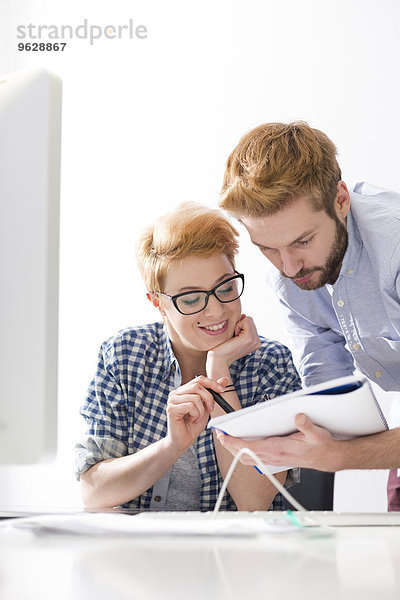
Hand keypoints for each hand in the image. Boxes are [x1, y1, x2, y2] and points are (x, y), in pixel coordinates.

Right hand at [166, 376, 227, 451]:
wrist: (184, 440)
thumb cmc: (193, 424)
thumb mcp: (206, 407)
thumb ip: (213, 393)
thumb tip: (224, 379)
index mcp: (183, 390)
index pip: (199, 379)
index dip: (211, 383)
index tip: (221, 390)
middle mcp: (176, 393)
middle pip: (197, 386)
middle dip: (209, 398)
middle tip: (210, 409)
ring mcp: (172, 400)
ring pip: (195, 397)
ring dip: (201, 410)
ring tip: (197, 418)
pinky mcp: (171, 409)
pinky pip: (190, 406)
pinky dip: (196, 415)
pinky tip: (192, 420)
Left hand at [206, 314, 259, 374]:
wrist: (218, 359)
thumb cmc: (223, 347)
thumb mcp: (235, 334)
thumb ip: (241, 325)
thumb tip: (244, 315)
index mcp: (255, 341)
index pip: (250, 322)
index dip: (239, 326)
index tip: (234, 338)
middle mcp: (257, 341)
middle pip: (250, 319)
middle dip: (239, 325)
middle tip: (234, 338)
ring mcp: (255, 340)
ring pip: (248, 319)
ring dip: (238, 326)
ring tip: (234, 338)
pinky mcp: (249, 338)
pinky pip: (245, 321)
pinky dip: (237, 326)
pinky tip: (234, 338)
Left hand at [215, 413, 340, 471]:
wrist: (328, 458)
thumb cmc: (321, 445)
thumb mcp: (317, 433)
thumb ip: (306, 425)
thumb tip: (298, 417)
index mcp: (279, 449)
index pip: (250, 448)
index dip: (234, 443)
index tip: (223, 436)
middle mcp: (274, 457)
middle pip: (244, 454)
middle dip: (230, 445)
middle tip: (219, 434)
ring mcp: (274, 460)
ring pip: (248, 458)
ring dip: (235, 449)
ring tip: (226, 438)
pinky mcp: (276, 460)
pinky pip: (255, 458)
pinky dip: (244, 452)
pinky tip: (242, 444)